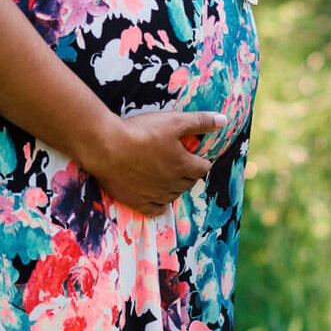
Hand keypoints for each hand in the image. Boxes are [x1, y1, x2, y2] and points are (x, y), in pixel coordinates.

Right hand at [85, 109, 223, 215]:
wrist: (106, 147)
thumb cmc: (141, 132)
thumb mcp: (174, 121)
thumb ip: (199, 122)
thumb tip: (224, 120)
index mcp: (183, 165)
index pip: (203, 167)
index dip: (203, 160)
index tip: (200, 156)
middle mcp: (172, 184)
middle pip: (189, 182)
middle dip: (190, 173)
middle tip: (184, 163)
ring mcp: (155, 195)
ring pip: (174, 195)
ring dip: (176, 186)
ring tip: (170, 176)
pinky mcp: (137, 202)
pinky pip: (156, 209)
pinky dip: (160, 203)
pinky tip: (158, 198)